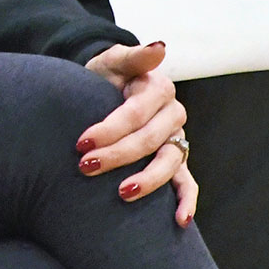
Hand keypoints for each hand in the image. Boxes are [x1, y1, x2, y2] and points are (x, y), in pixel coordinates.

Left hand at [80, 41, 198, 225]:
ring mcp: (176, 138)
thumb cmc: (104, 75)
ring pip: (169, 163)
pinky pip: (187, 182)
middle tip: (85, 166)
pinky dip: (186, 201)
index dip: (110, 129)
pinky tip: (179, 220)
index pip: (135, 113)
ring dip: (147, 180)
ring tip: (122, 193)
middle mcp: (172, 114)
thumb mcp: (112, 60)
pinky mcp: (176, 158)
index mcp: (158, 88)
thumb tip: (159, 47)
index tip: (81, 143)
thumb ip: (133, 56)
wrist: (105, 89)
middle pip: (148, 140)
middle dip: (116, 155)